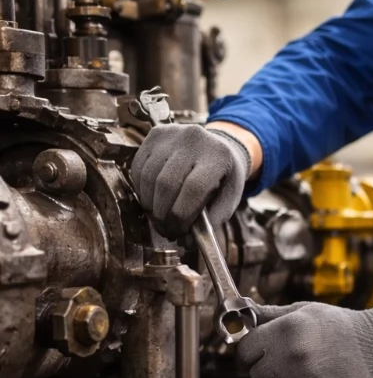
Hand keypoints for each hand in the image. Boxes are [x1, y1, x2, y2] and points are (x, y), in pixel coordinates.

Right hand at [130, 124, 249, 236]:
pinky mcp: (154, 134)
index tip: (178, 232)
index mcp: (219, 156)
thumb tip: (185, 242)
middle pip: (167, 184)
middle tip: (166, 230)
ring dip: (150, 205)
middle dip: (163, 214)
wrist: (218, 146)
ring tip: (159, 218)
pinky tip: (152, 199)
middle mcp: (194, 139)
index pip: (194, 189)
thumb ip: (211, 221)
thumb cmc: (222, 177)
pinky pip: (138, 168)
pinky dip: (141, 190)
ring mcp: (172, 134)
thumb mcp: (228, 198)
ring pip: (149, 177)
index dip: (181, 215)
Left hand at [235, 302, 372, 377]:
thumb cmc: (341, 326)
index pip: (244, 350)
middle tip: (289, 366)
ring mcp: (303, 375)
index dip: (249, 356)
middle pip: (257, 374)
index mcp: (285, 328)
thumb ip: (271, 315)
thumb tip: (243, 313)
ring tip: (307, 374)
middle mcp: (291, 351)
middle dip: (269, 372)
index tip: (257, 358)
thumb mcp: (305, 311)